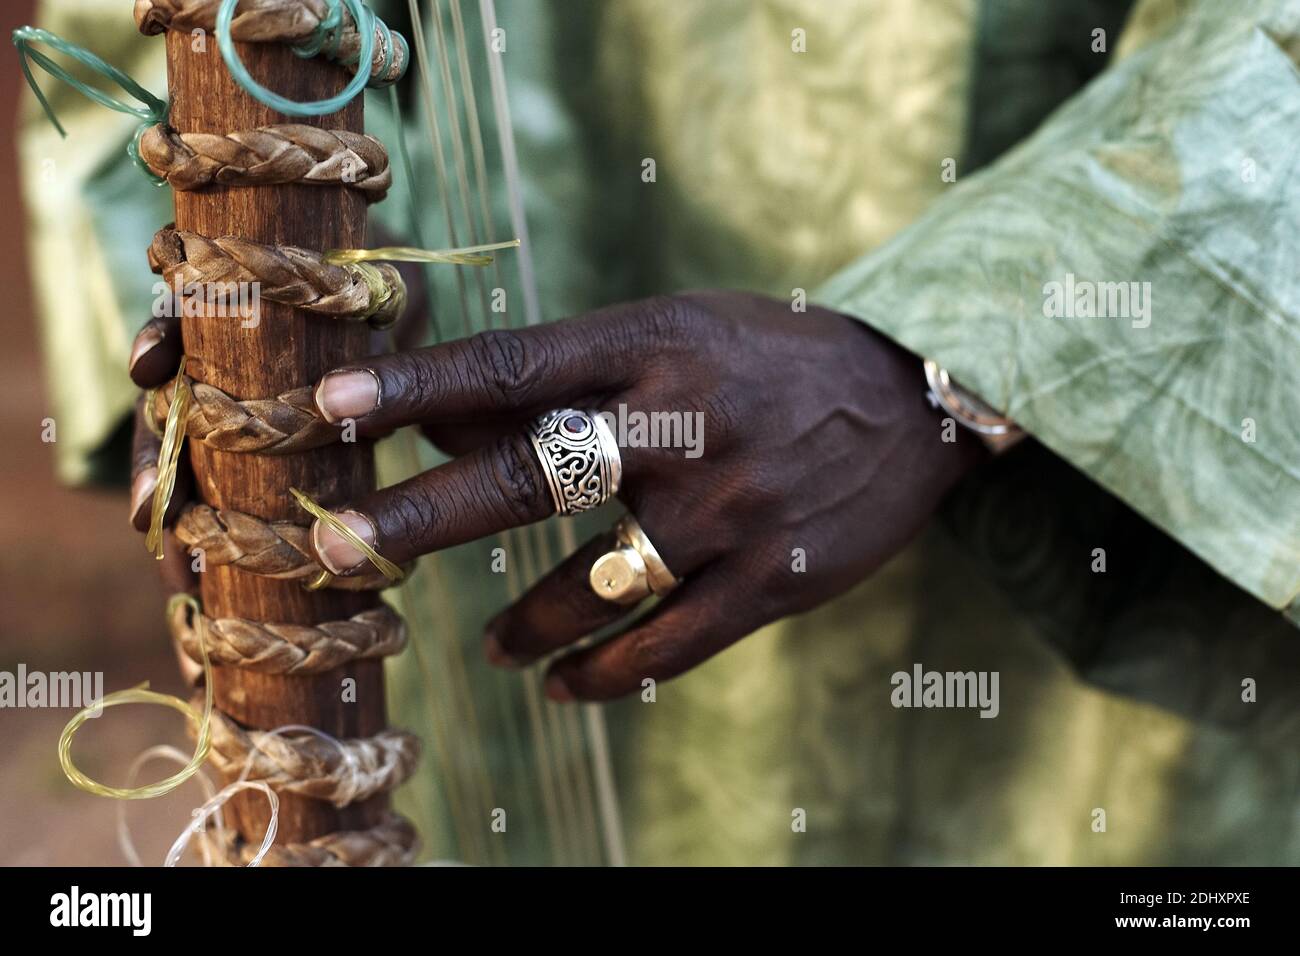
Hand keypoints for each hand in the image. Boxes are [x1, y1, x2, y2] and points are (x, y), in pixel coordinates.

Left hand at [297, 291, 985, 699]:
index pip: (510, 366)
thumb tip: (438, 417)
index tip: (328, 406)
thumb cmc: (766, 359)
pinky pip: (667, 644)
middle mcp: (685, 425)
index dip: (414, 388)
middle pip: (531, 475)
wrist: (914, 398)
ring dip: (524, 625)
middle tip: (336, 549)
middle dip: (423, 516)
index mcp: (653, 347)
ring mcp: (731, 508)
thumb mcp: (672, 333)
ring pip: (592, 582)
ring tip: (492, 648)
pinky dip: (603, 673)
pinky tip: (564, 686)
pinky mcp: (774, 580)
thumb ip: (563, 378)